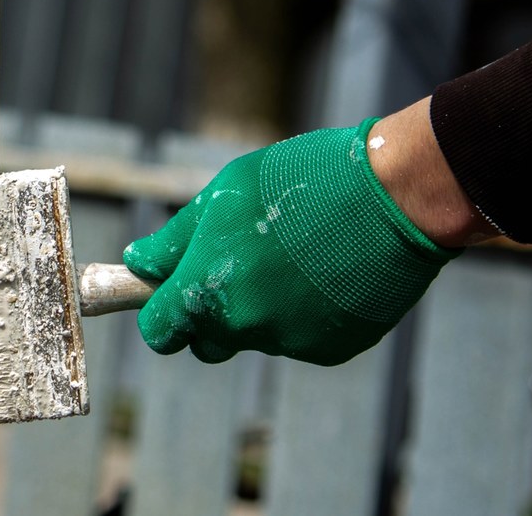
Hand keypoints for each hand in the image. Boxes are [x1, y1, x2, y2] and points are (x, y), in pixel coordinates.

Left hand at [123, 118, 460, 364]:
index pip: (159, 333)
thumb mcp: (224, 194)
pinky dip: (305, 316)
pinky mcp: (332, 350)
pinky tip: (326, 273)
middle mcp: (245, 325)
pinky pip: (301, 339)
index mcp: (208, 287)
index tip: (170, 296)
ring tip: (295, 256)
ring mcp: (290, 342)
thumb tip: (139, 263)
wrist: (392, 196)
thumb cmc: (300, 181)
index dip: (161, 315)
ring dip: (264, 309)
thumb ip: (177, 238)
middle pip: (207, 343)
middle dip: (212, 315)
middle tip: (239, 266)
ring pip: (258, 337)